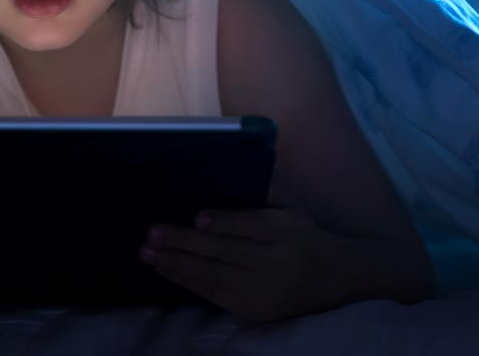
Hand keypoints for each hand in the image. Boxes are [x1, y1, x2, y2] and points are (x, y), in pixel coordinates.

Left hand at [139, 187, 347, 323]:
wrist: (330, 278)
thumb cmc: (299, 233)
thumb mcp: (291, 207)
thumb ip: (264, 191)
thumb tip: (229, 169)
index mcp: (287, 230)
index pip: (254, 226)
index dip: (225, 223)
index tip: (198, 218)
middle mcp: (276, 263)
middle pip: (226, 252)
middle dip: (185, 243)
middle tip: (153, 234)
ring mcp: (263, 291)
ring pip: (214, 276)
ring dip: (177, 264)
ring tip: (149, 253)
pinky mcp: (252, 310)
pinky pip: (214, 295)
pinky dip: (187, 280)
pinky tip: (166, 268)